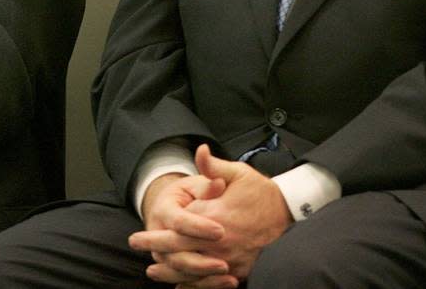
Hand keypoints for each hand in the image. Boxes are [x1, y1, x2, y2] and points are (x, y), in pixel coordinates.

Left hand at [130, 145, 291, 286]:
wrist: (289, 214)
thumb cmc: (260, 192)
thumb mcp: (239, 174)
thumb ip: (214, 168)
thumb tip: (199, 150)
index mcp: (217, 216)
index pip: (181, 227)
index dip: (158, 231)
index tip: (137, 235)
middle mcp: (221, 241)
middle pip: (181, 249)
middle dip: (156, 248)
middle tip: (136, 245)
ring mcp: (230, 259)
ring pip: (194, 270)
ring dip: (171, 271)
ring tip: (153, 270)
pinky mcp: (240, 270)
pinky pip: (212, 281)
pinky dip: (194, 284)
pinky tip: (180, 284)